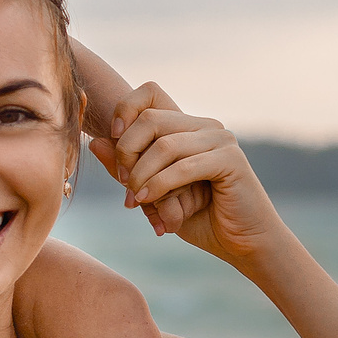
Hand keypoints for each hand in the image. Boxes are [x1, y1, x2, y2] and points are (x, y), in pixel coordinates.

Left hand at [90, 87, 289, 266]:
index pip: (149, 93)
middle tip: (125, 183)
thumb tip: (95, 141)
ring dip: (142, 175)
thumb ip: (126, 168)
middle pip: (150, 119)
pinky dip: (159, 185)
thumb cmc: (198, 219)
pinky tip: (148, 201)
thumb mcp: (151, 191)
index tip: (112, 141)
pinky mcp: (231, 160)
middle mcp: (205, 126)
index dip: (124, 111)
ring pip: (164, 145)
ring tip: (135, 200)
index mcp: (187, 126)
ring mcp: (220, 140)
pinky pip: (184, 166)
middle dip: (127, 152)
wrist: (242, 244)